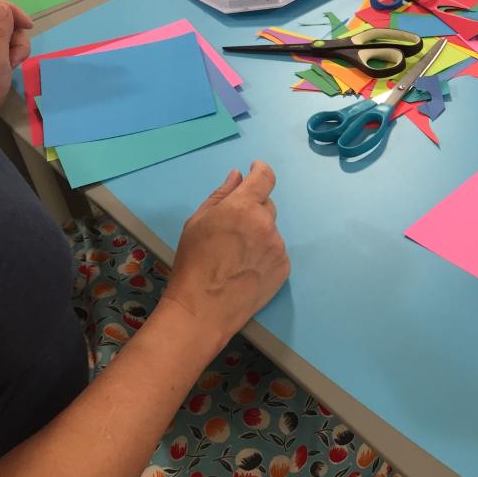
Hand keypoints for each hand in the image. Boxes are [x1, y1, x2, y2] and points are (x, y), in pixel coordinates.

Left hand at [0, 0, 33, 123]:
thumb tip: (4, 7)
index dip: (13, 11)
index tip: (27, 28)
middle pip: (4, 19)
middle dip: (17, 35)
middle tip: (15, 54)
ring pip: (8, 34)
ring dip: (17, 47)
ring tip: (11, 64)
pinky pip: (5, 46)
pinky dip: (12, 54)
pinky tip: (9, 67)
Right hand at [162, 162, 289, 349]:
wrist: (203, 308)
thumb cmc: (193, 262)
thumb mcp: (197, 222)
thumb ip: (221, 195)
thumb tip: (238, 175)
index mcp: (243, 207)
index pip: (264, 178)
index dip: (261, 170)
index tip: (256, 168)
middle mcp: (266, 223)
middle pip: (266, 206)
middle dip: (252, 210)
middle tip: (232, 229)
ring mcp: (278, 247)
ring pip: (270, 231)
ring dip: (258, 234)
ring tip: (235, 256)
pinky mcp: (284, 267)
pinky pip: (276, 251)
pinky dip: (264, 254)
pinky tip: (246, 268)